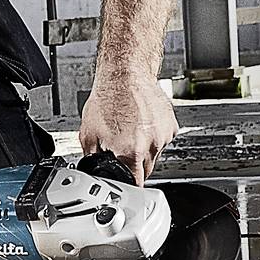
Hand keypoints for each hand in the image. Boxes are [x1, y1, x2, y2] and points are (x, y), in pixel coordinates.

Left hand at [78, 67, 178, 182]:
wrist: (125, 74)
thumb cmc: (108, 98)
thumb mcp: (88, 133)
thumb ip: (92, 158)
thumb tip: (92, 169)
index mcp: (131, 152)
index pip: (136, 183)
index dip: (128, 184)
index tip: (126, 184)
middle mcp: (151, 146)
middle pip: (146, 170)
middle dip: (134, 164)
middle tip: (122, 148)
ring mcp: (163, 135)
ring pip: (155, 155)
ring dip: (144, 148)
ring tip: (131, 130)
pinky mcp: (171, 126)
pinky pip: (162, 140)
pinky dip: (153, 136)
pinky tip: (141, 124)